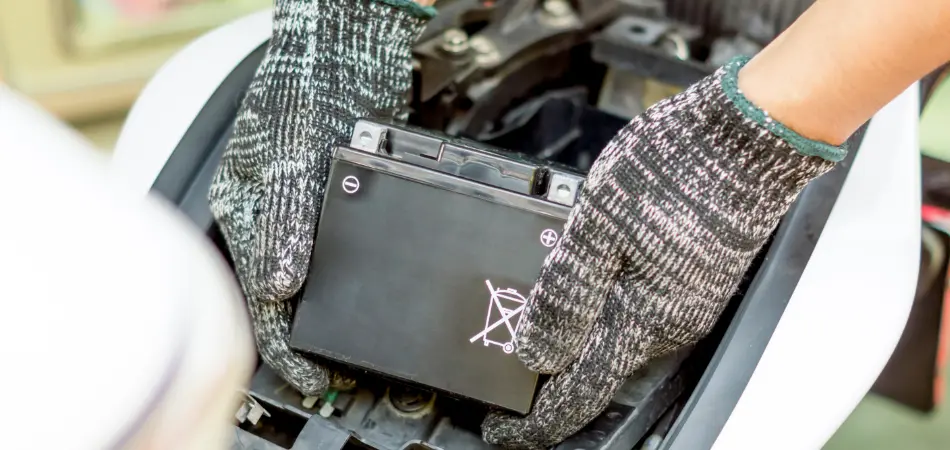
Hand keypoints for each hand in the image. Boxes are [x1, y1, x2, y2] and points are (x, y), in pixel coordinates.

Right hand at [209, 0, 432, 394]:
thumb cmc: (304, 85)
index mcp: (245, 210)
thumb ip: (284, 222)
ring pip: (311, 277)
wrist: (347, 47)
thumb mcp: (288, 156)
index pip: (258, 296)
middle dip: (304, 336)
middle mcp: (272, 215)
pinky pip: (339, 252)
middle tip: (332, 370)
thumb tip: (280, 285)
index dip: (282, 345)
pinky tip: (366, 291)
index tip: (310, 376)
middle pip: (282, 295)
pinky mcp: (338, 197)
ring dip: (329, 311)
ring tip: (351, 340)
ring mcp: (305, 208)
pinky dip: (350, 279)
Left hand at [482, 58, 843, 448]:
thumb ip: (566, 293)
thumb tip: (537, 352)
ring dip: (574, 321)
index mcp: (642, 318)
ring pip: (614, 328)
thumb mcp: (597, 225)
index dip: (536, 420)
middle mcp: (669, 321)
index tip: (502, 427)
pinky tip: (585, 261)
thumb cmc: (677, 167)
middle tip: (504, 343)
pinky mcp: (693, 274)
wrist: (749, 131)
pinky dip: (601, 295)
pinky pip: (636, 302)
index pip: (579, 392)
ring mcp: (686, 299)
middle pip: (596, 362)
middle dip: (548, 361)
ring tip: (537, 294)